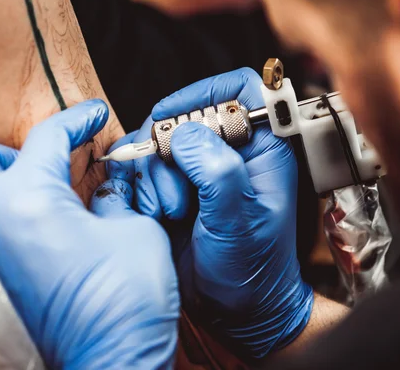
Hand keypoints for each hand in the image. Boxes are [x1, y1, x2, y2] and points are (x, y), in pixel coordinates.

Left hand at [0, 100, 179, 368]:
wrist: (113, 358)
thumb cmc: (127, 299)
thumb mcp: (134, 230)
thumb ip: (114, 198)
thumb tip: (107, 186)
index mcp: (31, 200)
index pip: (47, 137)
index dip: (76, 119)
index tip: (92, 117)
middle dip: (9, 149)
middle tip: (47, 160)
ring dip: (1, 183)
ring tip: (42, 191)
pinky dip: (4, 217)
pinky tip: (40, 227)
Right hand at [108, 69, 312, 358]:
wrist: (233, 309)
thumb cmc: (251, 270)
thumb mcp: (240, 222)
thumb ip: (218, 173)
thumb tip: (186, 135)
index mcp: (261, 149)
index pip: (239, 89)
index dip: (204, 92)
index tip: (173, 115)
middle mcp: (228, 152)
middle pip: (183, 115)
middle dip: (167, 152)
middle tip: (174, 196)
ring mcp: (197, 169)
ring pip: (155, 141)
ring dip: (151, 176)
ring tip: (167, 213)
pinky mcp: (172, 187)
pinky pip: (141, 166)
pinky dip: (138, 186)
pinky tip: (152, 213)